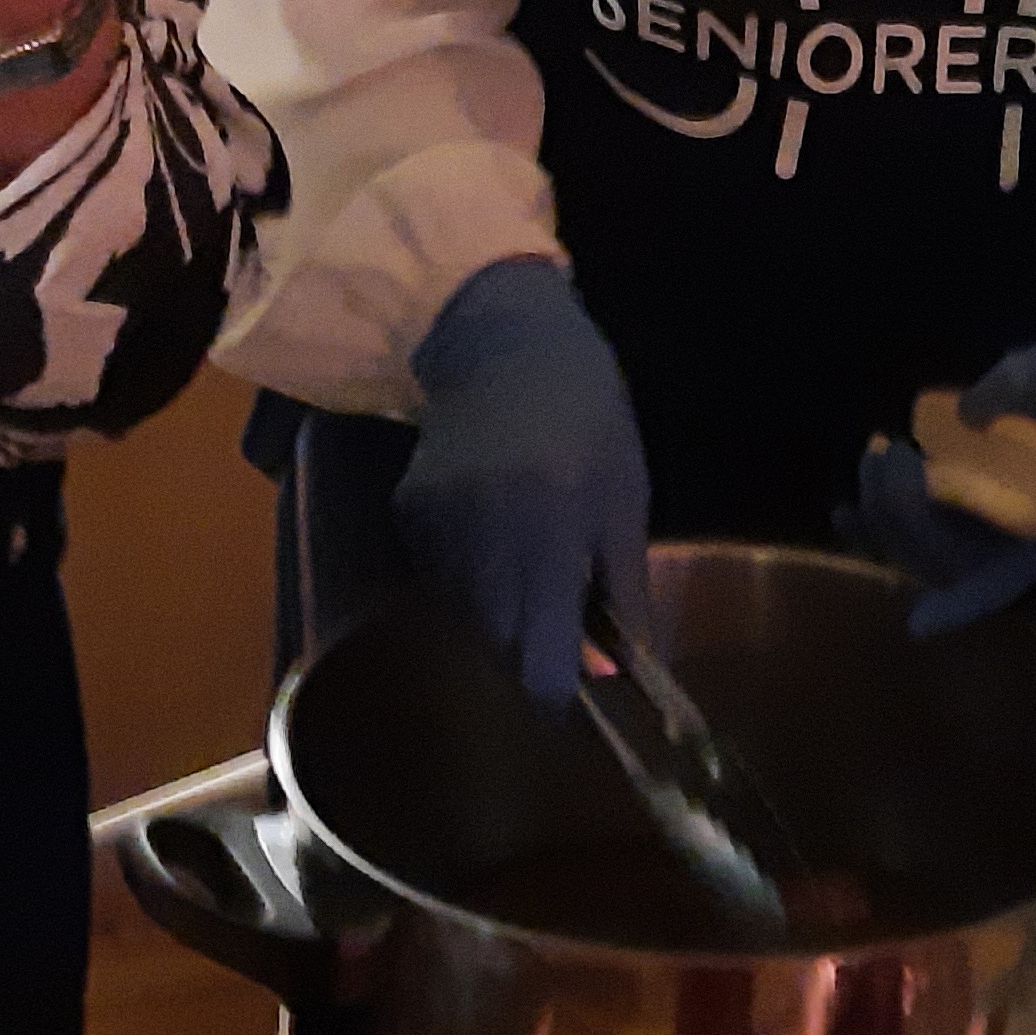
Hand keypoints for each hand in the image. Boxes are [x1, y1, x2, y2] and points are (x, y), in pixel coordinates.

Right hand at [397, 258, 651, 711]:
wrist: (507, 342)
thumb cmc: (588, 419)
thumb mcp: (625, 498)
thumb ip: (623, 588)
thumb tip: (616, 673)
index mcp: (554, 532)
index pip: (538, 657)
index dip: (553, 691)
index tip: (569, 692)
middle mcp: (489, 537)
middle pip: (498, 645)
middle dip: (529, 650)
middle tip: (557, 622)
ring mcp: (441, 525)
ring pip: (466, 615)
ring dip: (498, 613)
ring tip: (527, 563)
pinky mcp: (410, 512)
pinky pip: (438, 577)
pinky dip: (465, 576)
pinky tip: (491, 530)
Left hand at [850, 309, 1035, 637]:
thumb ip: (1017, 388)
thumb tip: (963, 418)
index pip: (1018, 571)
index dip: (968, 602)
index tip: (919, 625)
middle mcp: (1027, 542)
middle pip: (954, 561)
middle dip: (905, 515)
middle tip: (888, 449)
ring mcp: (996, 538)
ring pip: (928, 557)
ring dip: (887, 519)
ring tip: (874, 455)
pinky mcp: (968, 523)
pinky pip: (917, 542)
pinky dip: (878, 533)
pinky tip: (844, 517)